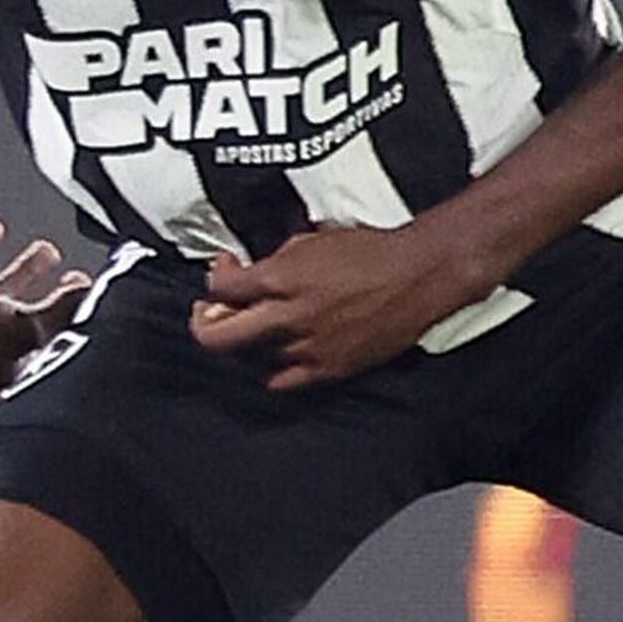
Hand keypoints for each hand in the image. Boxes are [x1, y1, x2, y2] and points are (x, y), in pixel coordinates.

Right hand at [0, 217, 91, 389]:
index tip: (84, 290)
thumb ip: (62, 309)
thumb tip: (92, 290)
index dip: (68, 317)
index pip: (45, 345)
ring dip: (23, 271)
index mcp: (0, 370)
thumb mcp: (28, 325)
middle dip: (50, 295)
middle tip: (70, 273)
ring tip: (46, 250)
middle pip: (22, 319)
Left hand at [189, 221, 483, 391]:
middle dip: (205, 323)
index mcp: (280, 277)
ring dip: (246, 342)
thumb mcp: (313, 240)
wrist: (417, 277)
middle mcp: (287, 316)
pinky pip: (283, 381)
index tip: (226, 272)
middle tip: (212, 313)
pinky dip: (274, 368)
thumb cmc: (372, 252)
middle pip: (217, 337)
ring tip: (256, 327)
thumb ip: (276, 259)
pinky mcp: (328, 369)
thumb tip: (253, 271)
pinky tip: (280, 353)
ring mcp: (306, 347)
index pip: (220, 289)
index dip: (216, 279)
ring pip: (249, 358)